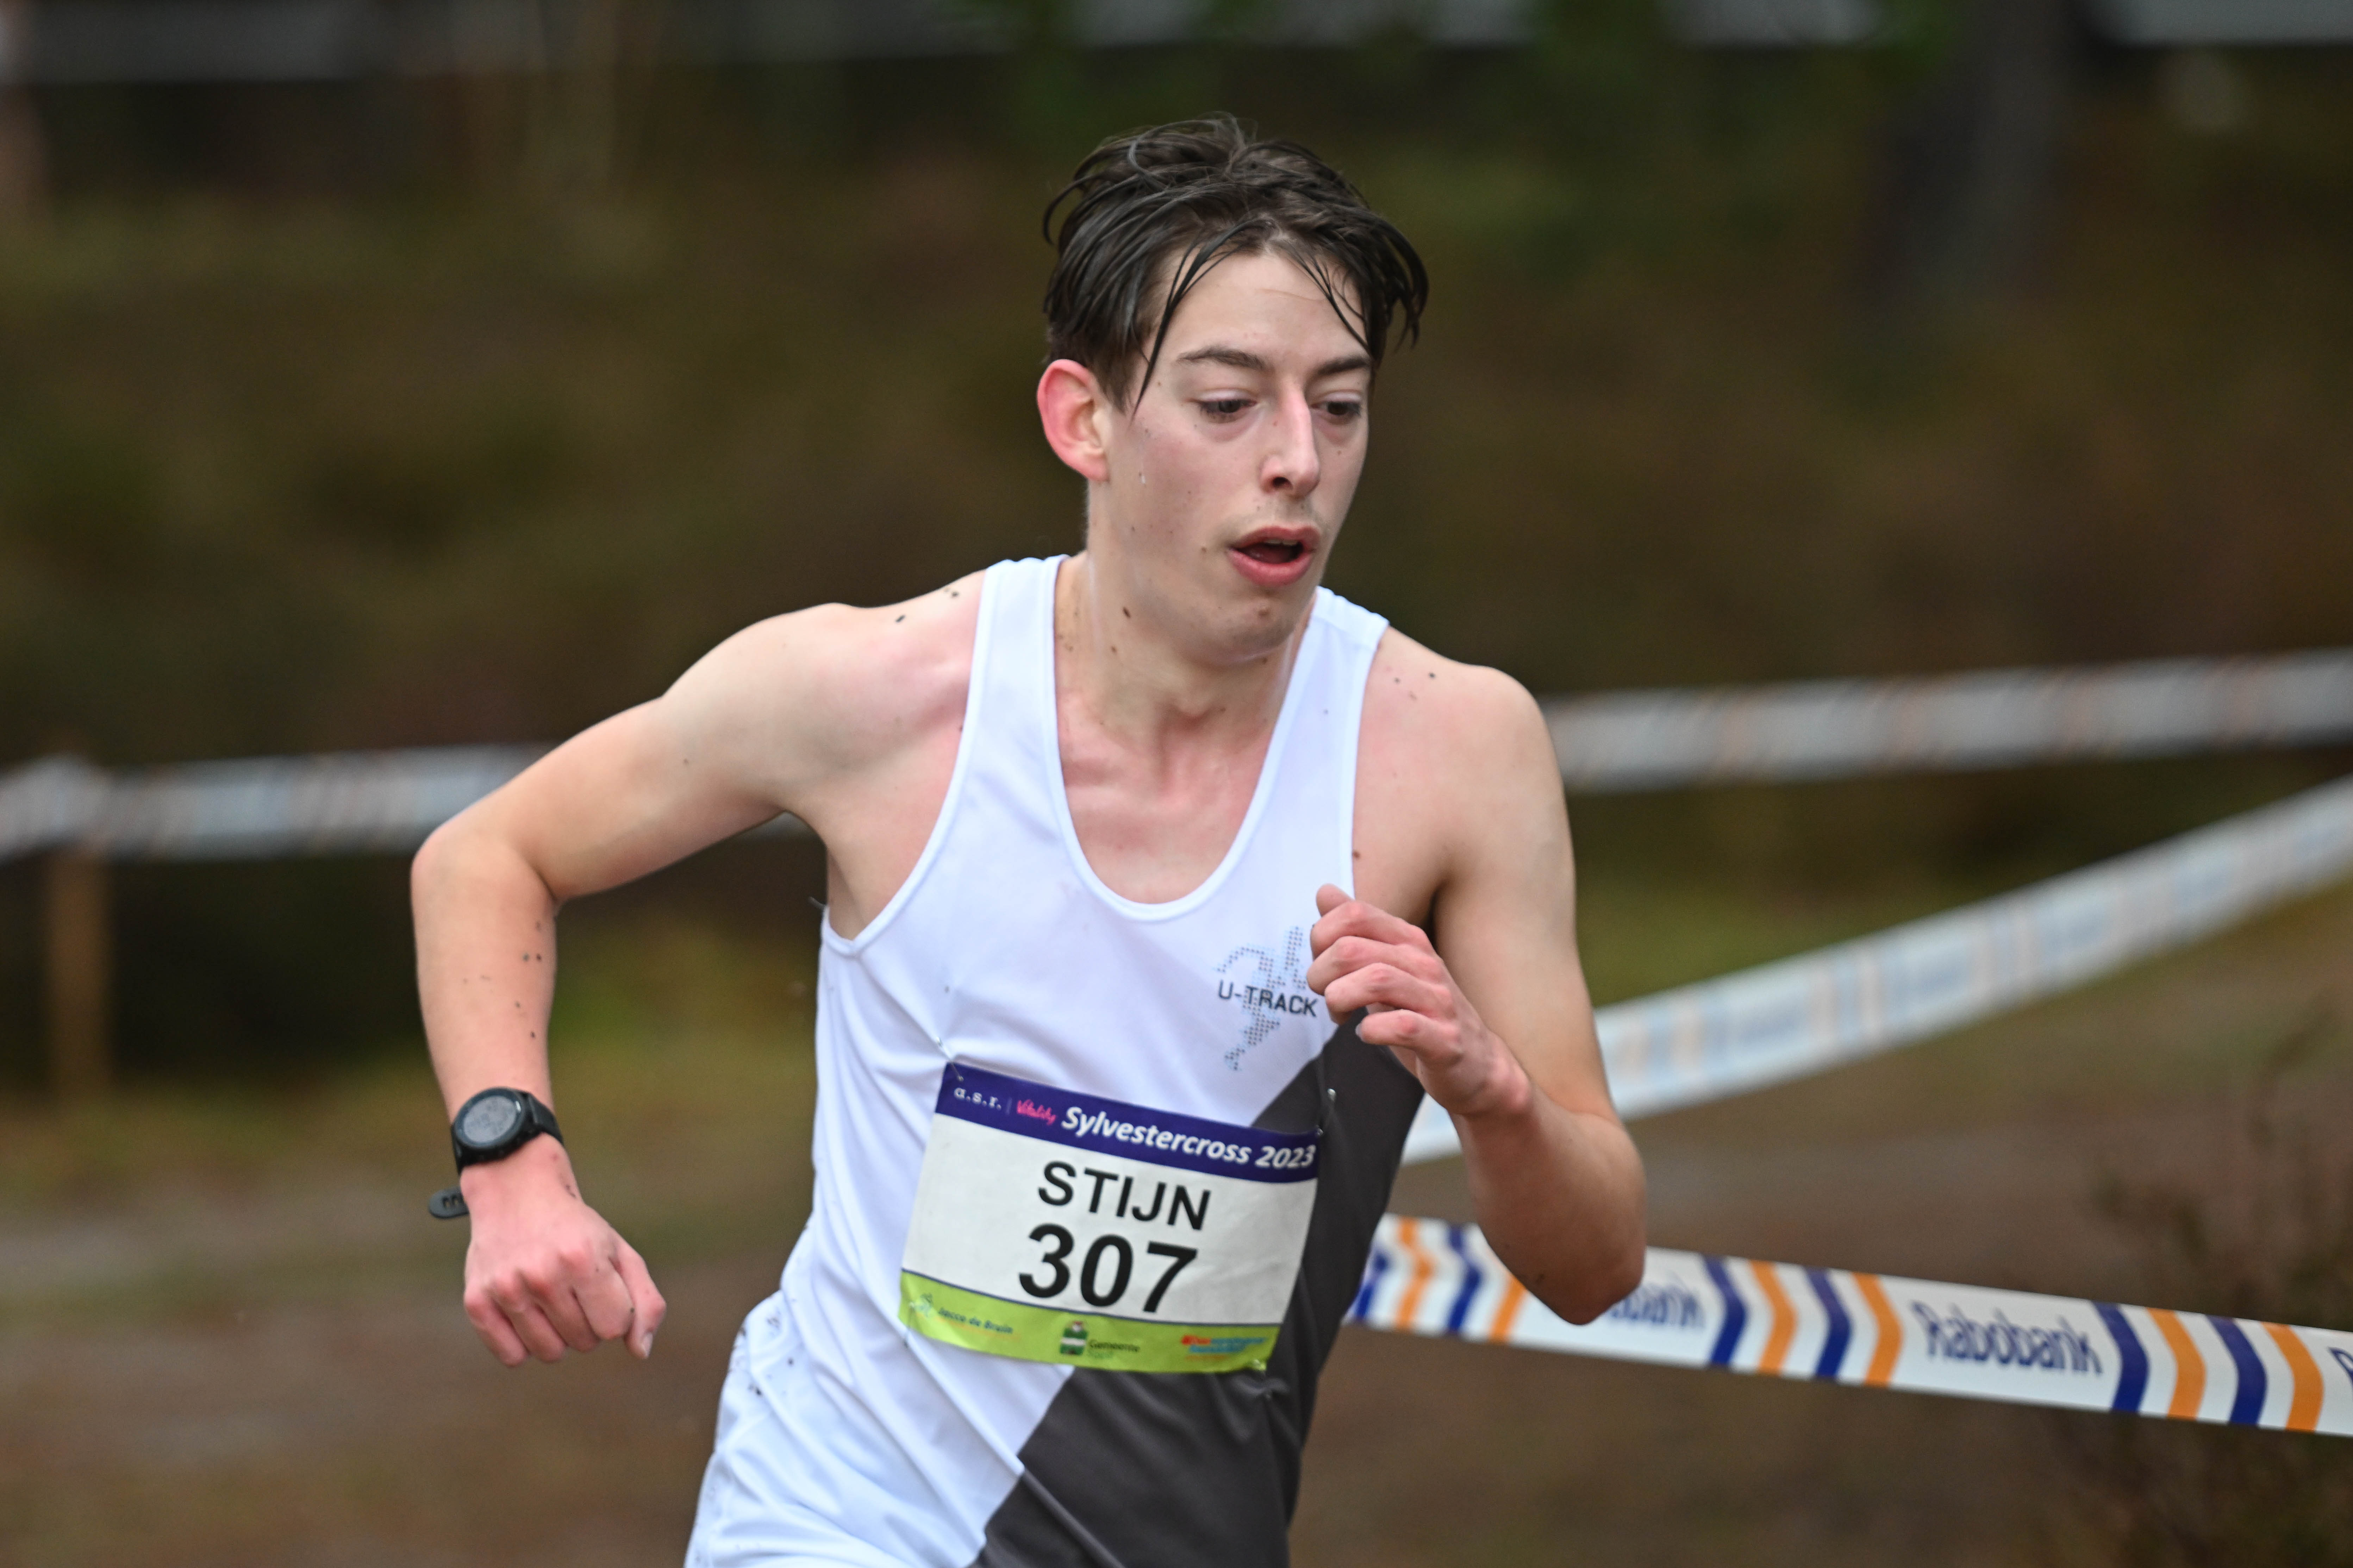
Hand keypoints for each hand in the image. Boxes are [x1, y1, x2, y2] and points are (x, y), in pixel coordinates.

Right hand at [458, 1136, 665, 1366]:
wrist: (516, 1194)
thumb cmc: (577, 1231)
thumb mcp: (621, 1253)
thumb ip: (645, 1302)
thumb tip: (641, 1352)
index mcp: (583, 1259)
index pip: (615, 1327)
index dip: (614, 1312)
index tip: (603, 1288)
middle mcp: (542, 1275)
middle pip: (584, 1342)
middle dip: (587, 1321)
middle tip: (574, 1288)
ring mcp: (506, 1289)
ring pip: (550, 1353)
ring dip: (558, 1335)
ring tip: (551, 1299)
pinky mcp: (476, 1301)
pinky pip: (512, 1356)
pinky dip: (524, 1344)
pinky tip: (526, 1312)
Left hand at [1305, 884, 1531, 1120]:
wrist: (1476, 1063)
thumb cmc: (1423, 1014)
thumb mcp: (1388, 965)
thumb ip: (1356, 932)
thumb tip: (1326, 892)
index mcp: (1408, 940)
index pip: (1354, 913)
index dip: (1321, 936)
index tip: (1321, 963)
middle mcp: (1424, 962)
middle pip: (1352, 948)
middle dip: (1321, 974)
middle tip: (1324, 994)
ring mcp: (1437, 1000)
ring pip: (1376, 980)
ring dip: (1341, 999)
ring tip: (1339, 1014)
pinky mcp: (1443, 1039)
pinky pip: (1401, 1026)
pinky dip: (1372, 1031)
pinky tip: (1366, 1034)